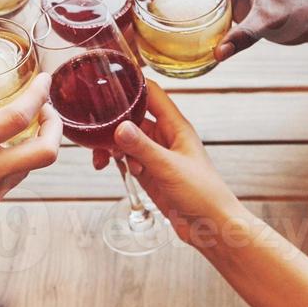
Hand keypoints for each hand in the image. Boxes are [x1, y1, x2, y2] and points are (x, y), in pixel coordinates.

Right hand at [0, 75, 61, 259]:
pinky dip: (13, 165)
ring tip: (21, 130)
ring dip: (34, 146)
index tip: (44, 80)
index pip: (20, 115)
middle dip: (56, 127)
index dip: (39, 94)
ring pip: (30, 168)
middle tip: (46, 111)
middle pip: (47, 151)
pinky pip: (10, 183)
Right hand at [105, 82, 244, 246]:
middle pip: (134, 116)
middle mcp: (166, 137)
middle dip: (114, 121)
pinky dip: (117, 160)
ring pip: (128, 139)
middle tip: (95, 129)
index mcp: (176, 126)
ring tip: (102, 157)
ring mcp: (157, 155)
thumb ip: (143, 148)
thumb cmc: (203, 194)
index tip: (108, 79)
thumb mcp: (168, 168)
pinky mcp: (151, 173)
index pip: (152, 94)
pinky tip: (109, 167)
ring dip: (112, 144)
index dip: (133, 83)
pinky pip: (128, 158)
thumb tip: (118, 127)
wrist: (212, 227)